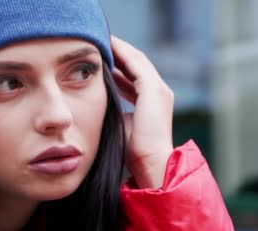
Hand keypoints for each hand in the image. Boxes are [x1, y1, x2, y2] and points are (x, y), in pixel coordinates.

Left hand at [111, 35, 173, 188]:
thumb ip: (115, 112)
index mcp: (152, 102)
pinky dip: (121, 53)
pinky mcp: (153, 90)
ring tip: (101, 41)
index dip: (118, 68)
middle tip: (99, 45)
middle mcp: (159, 92)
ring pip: (136, 60)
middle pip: (136, 65)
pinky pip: (135, 63)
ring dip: (119, 49)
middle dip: (118, 54)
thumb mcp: (121, 126)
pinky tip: (107, 46)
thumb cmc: (134, 152)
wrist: (150, 162)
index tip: (101, 62)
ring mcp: (159, 89)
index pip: (133, 78)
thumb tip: (97, 105)